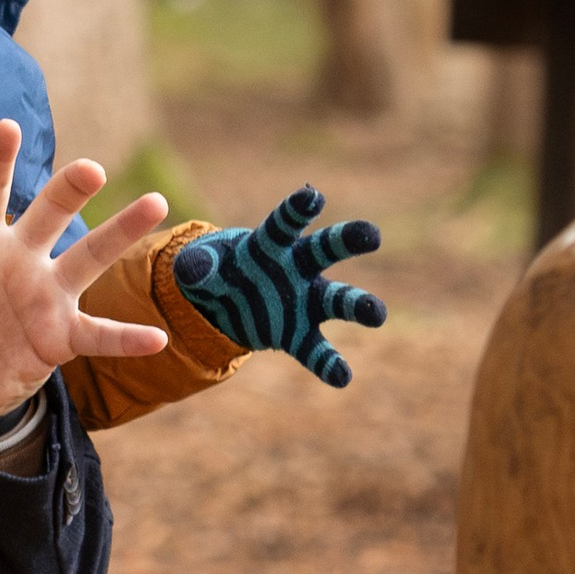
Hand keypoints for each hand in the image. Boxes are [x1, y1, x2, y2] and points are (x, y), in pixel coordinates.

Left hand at [0, 120, 171, 414]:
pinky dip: (125, 338)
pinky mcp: (61, 335)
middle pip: (47, 214)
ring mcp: (45, 294)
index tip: (5, 126)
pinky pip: (97, 334)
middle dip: (67, 190)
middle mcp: (18, 257)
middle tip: (89, 168)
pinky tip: (156, 339)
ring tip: (155, 203)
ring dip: (119, 232)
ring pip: (87, 258)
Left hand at [173, 185, 385, 386]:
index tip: (313, 196)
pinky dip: (329, 363)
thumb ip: (198, 265)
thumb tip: (197, 273)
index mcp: (270, 241)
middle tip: (371, 235)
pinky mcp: (299, 334)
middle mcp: (298, 267)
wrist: (224, 302)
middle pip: (326, 249)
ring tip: (377, 314)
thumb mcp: (198, 265)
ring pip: (337, 298)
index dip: (297, 208)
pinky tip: (341, 377)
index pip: (285, 222)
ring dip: (358, 304)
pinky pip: (316, 350)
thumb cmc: (217, 270)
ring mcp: (305, 301)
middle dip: (348, 240)